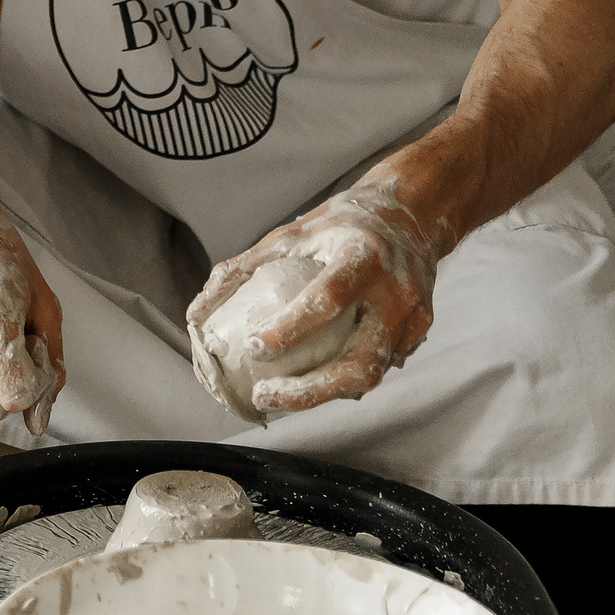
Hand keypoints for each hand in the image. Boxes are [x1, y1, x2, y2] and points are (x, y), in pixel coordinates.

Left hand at [186, 175, 444, 415]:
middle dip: (309, 389)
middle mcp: (395, 292)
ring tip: (279, 397)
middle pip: (360, 359)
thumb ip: (242, 269)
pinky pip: (379, 368)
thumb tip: (196, 314)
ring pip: (371, 375)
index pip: (327, 298)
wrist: (412, 217)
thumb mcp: (290, 234)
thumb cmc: (342, 224)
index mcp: (363, 256)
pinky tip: (310, 385)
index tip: (254, 346)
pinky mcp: (418, 334)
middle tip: (263, 395)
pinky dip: (342, 382)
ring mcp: (412, 318)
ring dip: (322, 395)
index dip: (290, 329)